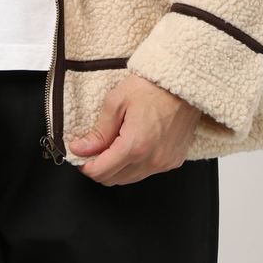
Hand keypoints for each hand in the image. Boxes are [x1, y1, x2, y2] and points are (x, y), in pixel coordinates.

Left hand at [68, 74, 201, 185]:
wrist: (183, 83)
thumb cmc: (150, 87)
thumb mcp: (116, 102)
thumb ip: (98, 131)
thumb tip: (80, 149)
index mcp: (134, 146)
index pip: (101, 172)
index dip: (85, 165)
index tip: (80, 154)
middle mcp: (151, 161)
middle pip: (114, 179)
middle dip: (99, 167)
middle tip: (94, 148)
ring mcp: (164, 163)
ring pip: (130, 179)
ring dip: (117, 168)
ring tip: (112, 145)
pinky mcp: (173, 161)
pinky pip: (147, 172)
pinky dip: (134, 165)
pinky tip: (131, 146)